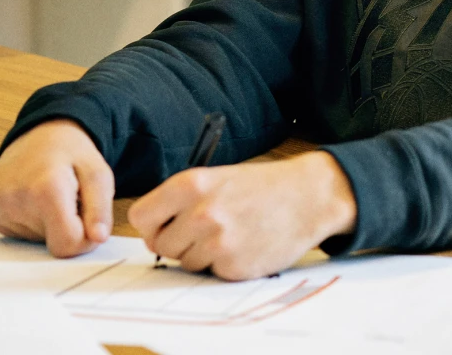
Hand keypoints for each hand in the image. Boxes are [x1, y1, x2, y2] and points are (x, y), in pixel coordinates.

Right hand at [0, 119, 113, 256]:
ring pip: (32, 240)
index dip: (84, 239)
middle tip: (66, 201)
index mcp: (46, 189)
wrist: (37, 135)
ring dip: (46, 224)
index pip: (66, 246)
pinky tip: (29, 198)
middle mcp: (13, 199)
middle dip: (65, 228)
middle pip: (50, 243)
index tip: (88, 220)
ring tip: (46, 196)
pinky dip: (27, 222)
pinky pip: (12, 234)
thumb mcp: (98, 174)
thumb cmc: (71, 154)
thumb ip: (101, 209)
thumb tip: (98, 239)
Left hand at [127, 151, 356, 280]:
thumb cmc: (264, 186)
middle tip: (206, 231)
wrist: (311, 196)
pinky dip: (226, 264)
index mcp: (191, 185)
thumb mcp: (218, 178)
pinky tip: (247, 245)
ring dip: (203, 254)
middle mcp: (201, 213)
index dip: (153, 225)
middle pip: (161, 244)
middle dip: (179, 242)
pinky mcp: (235, 266)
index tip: (167, 225)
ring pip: (186, 262)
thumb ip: (182, 201)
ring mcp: (218, 242)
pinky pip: (212, 272)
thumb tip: (152, 231)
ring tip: (232, 234)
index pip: (141, 217)